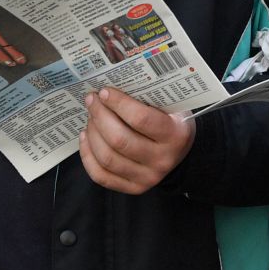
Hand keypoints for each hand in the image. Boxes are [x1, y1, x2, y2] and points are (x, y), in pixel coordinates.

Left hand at [78, 88, 195, 193]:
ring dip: (92, 134)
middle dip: (100, 116)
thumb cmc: (172, 122)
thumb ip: (148, 96)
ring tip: (90, 117)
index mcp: (176, 136)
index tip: (104, 92)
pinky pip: (101, 176)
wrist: (182, 153)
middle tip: (92, 100)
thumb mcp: (172, 107)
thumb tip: (112, 81)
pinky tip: (86, 137)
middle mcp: (162, 160)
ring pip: (107, 158)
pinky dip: (88, 155)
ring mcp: (147, 178)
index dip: (119, 104)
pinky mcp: (133, 188)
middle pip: (120, 140)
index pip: (141, 119)